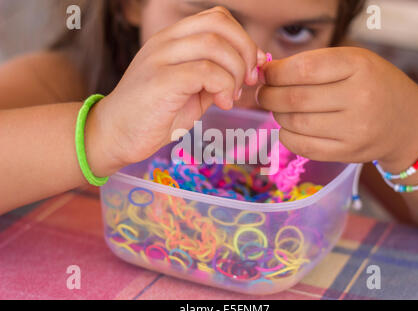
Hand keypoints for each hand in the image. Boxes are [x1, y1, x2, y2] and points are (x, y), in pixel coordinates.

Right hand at [88, 6, 265, 173]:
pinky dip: (223, 87)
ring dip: (236, 72)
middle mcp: (164, 42)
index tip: (252, 68)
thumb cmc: (154, 115)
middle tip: (249, 80)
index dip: (243, 40)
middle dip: (245, 52)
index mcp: (172, 40)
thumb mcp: (190, 92)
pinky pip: (204, 71)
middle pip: (219, 24)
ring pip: (214, 45)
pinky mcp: (159, 81)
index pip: (217, 18)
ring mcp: (159, 58)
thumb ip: (214, 77)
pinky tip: (222, 104)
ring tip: (232, 96)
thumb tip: (249, 71)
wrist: (115, 135)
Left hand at [256, 47, 417, 169]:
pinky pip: (303, 146)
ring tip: (279, 109)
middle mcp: (359, 97)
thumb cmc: (372, 85)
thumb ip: (313, 64)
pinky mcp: (348, 152)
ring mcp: (355, 129)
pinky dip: (287, 136)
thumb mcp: (352, 61)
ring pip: (295, 123)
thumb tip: (267, 74)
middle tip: (265, 94)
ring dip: (277, 116)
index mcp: (359, 66)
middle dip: (269, 96)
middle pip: (295, 99)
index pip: (304, 68)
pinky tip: (289, 127)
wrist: (406, 122)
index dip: (276, 73)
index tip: (266, 75)